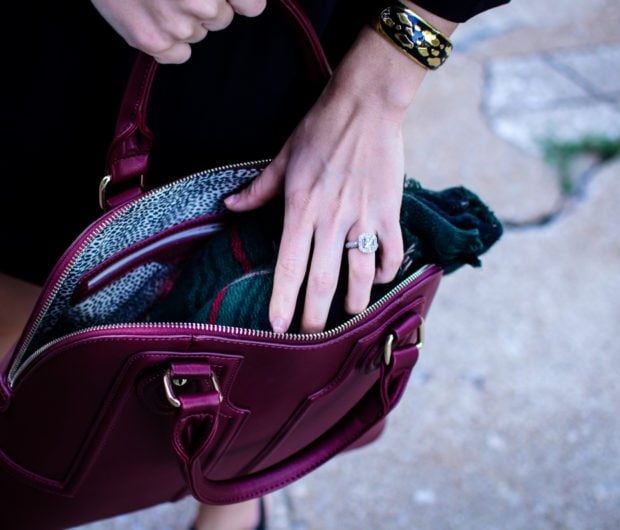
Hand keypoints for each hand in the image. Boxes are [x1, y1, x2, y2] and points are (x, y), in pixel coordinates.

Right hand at [90, 0, 266, 63]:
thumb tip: (250, 5)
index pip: (252, 6)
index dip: (238, 1)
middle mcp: (200, 1)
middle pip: (221, 19)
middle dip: (207, 5)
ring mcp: (174, 23)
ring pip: (198, 35)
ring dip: (184, 20)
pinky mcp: (149, 41)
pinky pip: (178, 54)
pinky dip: (169, 43)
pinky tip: (149, 17)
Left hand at [224, 20, 452, 333]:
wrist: (366, 103)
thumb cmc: (320, 128)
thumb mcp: (282, 157)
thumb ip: (258, 190)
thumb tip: (229, 207)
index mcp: (300, 208)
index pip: (288, 266)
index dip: (282, 300)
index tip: (276, 328)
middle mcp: (331, 218)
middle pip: (323, 281)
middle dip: (316, 317)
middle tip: (312, 338)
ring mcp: (363, 216)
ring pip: (360, 274)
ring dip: (354, 301)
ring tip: (348, 315)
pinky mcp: (390, 210)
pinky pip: (389, 251)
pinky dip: (386, 271)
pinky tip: (379, 279)